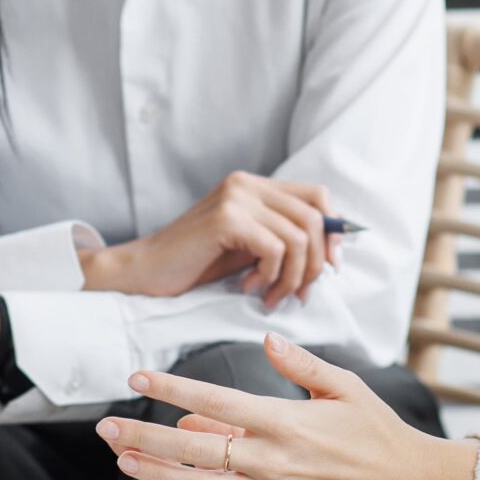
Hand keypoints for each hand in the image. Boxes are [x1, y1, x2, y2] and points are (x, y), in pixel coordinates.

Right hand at [81, 172, 341, 307]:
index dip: (334, 231)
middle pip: (315, 218)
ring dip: (292, 278)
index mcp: (255, 185)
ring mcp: (236, 197)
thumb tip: (332, 252)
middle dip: (316, 264)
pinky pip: (276, 249)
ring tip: (269, 295)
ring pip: (300, 237)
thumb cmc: (196, 264)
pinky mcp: (227, 218)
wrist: (145, 272)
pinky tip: (248, 288)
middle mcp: (247, 184)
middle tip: (297, 294)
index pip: (318, 196)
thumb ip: (282, 239)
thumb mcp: (248, 247)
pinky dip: (270, 276)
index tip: (330, 267)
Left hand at [93, 335, 479, 479]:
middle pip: (194, 448)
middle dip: (145, 436)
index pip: (215, 401)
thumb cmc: (375, 427)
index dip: (173, 390)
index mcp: (283, 420)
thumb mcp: (343, 384)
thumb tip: (264, 338)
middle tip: (106, 426)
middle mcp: (271, 459)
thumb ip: (299, 363)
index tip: (139, 378)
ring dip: (157, 477)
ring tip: (122, 462)